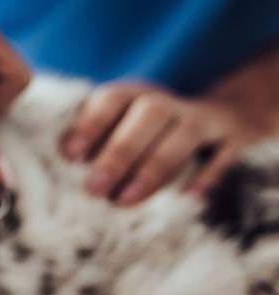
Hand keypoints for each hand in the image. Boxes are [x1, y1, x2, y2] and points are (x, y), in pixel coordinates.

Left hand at [61, 83, 262, 204]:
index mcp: (133, 94)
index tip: (70, 156)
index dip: (91, 124)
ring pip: (183, 135)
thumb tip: (64, 158)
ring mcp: (201, 118)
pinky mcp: (230, 137)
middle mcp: (166, 102)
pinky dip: (207, 174)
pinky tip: (188, 196)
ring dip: (155, 168)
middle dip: (120, 152)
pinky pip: (223, 153)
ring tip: (126, 200)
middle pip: (148, 115)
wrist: (216, 117)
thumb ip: (92, 140)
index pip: (112, 99)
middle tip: (95, 188)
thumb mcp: (118, 126)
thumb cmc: (144, 131)